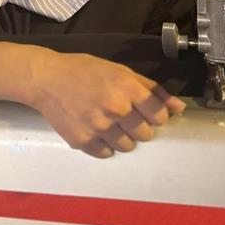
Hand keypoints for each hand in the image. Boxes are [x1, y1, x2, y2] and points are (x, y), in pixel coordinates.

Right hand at [27, 49, 184, 157]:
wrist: (46, 79)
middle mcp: (115, 109)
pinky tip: (94, 129)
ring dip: (121, 137)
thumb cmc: (83, 71)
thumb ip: (151, 89)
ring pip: (127, 147)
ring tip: (107, 122)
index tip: (145, 112)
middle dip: (137, 126)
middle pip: (145, 135)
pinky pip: (106, 153)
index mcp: (126, 88)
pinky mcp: (84, 141)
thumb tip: (178, 107)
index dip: (154, 115)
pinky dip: (103, 144)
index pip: (159, 116)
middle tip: (122, 115)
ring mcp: (99, 127)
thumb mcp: (119, 71)